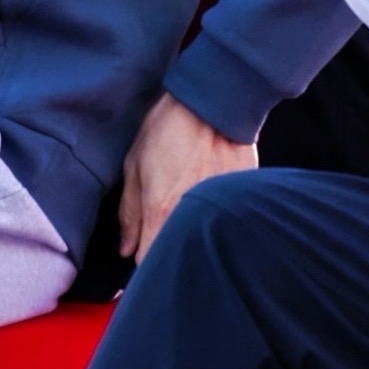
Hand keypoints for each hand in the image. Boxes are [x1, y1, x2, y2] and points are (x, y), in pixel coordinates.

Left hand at [118, 91, 255, 260]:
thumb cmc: (169, 129)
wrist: (214, 104)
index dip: (144, 264)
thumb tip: (125, 248)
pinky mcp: (243, 203)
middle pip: (180, 256)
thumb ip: (129, 214)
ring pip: (205, 242)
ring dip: (196, 236)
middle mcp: (193, 219)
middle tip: (166, 231)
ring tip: (191, 211)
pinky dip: (220, 221)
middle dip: (171, 252)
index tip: (143, 256)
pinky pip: (227, 224)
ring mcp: (222, 212)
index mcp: (161, 213)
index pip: (149, 263)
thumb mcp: (134, 166)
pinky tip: (214, 202)